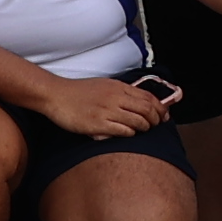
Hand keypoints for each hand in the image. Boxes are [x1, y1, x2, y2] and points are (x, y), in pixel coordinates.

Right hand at [34, 74, 173, 138]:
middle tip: (156, 125)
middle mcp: (115, 97)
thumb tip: (137, 102)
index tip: (165, 115)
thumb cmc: (78, 92)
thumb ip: (120, 93)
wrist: (56, 95)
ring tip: (142, 130)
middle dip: (156, 120)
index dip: (161, 107)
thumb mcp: (103, 85)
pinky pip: (123, 131)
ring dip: (144, 128)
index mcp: (118, 87)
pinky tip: (128, 134)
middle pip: (147, 109)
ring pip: (138, 121)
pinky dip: (130, 134)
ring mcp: (107, 111)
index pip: (148, 97)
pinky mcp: (98, 124)